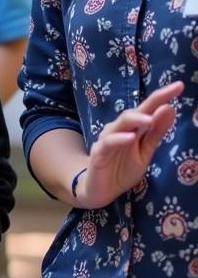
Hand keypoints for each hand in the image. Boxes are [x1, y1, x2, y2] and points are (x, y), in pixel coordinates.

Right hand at [77, 82, 182, 208]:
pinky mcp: (98, 154)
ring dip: (135, 120)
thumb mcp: (145, 151)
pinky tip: (130, 137)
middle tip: (169, 96)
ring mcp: (107, 141)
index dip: (162, 97)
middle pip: (133, 112)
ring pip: (120, 124)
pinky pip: (108, 143)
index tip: (179, 86)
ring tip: (150, 119)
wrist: (101, 190)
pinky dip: (119, 139)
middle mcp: (118, 130)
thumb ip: (156, 132)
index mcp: (132, 129)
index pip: (148, 109)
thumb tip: (170, 109)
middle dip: (151, 103)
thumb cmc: (122, 168)